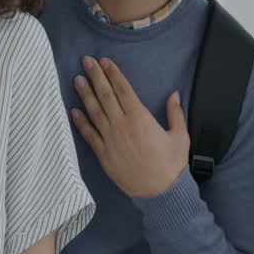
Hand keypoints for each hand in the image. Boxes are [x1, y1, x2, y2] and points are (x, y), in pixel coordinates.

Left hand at [71, 56, 188, 197]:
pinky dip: (80, 122)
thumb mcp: (180, 136)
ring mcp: (110, 140)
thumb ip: (175, 113)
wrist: (160, 193)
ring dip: (85, 94)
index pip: (123, 89)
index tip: (105, 61)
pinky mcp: (103, 154)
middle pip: (105, 95)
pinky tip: (74, 111)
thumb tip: (174, 95)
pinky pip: (88, 135)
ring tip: (77, 79)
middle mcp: (122, 125)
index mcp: (140, 118)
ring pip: (94, 111)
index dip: (113, 74)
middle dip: (95, 76)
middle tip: (86, 61)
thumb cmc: (171, 166)